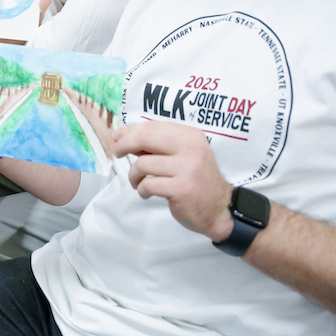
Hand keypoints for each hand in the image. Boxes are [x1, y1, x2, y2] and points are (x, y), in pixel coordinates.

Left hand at [113, 121, 232, 240]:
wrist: (219, 209)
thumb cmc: (194, 179)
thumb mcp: (182, 154)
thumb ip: (157, 144)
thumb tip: (122, 136)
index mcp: (190, 135)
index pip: (153, 126)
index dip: (130, 130)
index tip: (117, 137)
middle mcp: (191, 148)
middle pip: (145, 138)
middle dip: (124, 144)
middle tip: (117, 153)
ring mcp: (187, 168)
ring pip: (143, 164)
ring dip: (133, 174)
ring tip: (136, 181)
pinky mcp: (181, 188)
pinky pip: (148, 184)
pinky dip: (141, 189)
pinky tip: (146, 192)